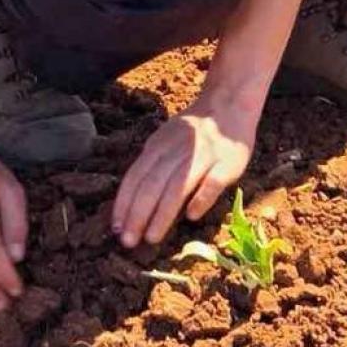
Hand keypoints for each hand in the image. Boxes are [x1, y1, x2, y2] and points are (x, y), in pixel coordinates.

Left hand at [113, 94, 257, 248]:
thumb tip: (131, 202)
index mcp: (158, 146)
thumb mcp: (165, 141)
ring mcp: (203, 155)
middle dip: (138, 215)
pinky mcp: (227, 162)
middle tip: (129, 242)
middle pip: (152, 185)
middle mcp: (177, 150)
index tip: (117, 228)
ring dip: (162, 214)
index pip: (135, 177)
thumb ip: (151, 166)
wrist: (230, 104)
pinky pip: (212, 183)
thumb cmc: (194, 132)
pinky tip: (191, 217)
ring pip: (178, 186)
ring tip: (151, 237)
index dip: (124, 203)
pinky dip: (200, 199)